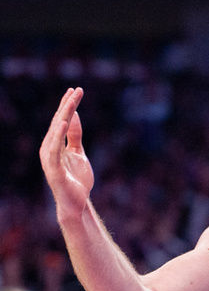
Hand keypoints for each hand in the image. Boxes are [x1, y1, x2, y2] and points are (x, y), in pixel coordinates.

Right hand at [39, 88, 93, 219]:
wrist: (76, 202)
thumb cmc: (76, 178)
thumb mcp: (78, 152)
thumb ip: (75, 135)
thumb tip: (74, 116)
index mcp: (54, 143)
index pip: (61, 119)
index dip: (68, 104)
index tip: (75, 90)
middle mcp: (49, 147)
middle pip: (58, 121)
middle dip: (67, 105)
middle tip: (76, 89)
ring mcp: (50, 157)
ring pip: (56, 131)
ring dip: (64, 115)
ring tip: (71, 101)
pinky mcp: (54, 168)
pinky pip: (55, 148)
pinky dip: (57, 134)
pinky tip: (62, 122)